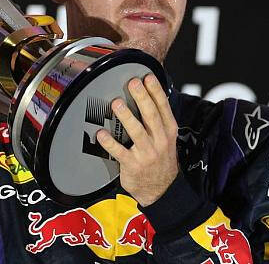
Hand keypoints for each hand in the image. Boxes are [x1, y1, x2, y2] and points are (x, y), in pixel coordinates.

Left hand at [96, 74, 178, 206]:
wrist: (162, 190)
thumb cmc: (161, 159)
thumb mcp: (166, 138)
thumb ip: (158, 119)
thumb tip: (147, 94)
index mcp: (168, 131)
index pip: (163, 107)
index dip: (155, 91)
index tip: (147, 77)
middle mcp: (159, 140)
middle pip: (150, 115)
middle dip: (142, 97)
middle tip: (132, 82)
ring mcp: (147, 153)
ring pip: (136, 131)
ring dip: (126, 116)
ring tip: (116, 103)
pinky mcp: (133, 165)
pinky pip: (120, 152)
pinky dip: (109, 143)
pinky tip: (100, 134)